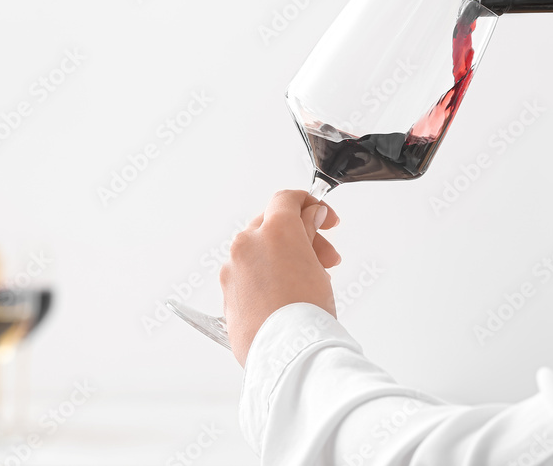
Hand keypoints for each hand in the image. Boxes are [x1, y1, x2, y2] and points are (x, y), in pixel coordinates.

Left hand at [220, 190, 340, 365]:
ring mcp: (232, 268)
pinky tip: (286, 294)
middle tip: (326, 256)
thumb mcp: (317, 265)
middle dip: (300, 235)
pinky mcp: (226, 292)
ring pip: (258, 250)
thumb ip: (308, 233)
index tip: (322, 216)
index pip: (287, 199)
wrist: (288, 354)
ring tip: (309, 280)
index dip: (309, 203)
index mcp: (274, 230)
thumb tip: (310, 217)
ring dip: (282, 257)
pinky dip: (265, 277)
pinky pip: (247, 274)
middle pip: (272, 224)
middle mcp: (247, 244)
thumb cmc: (307, 313)